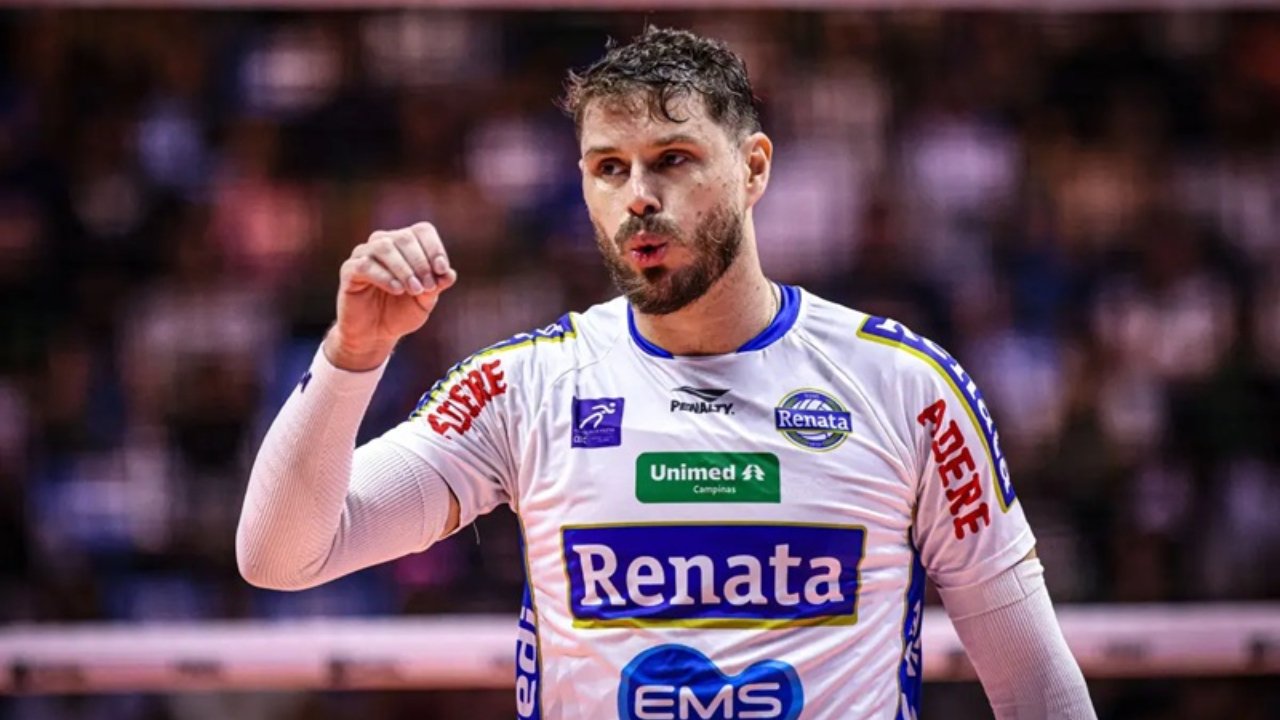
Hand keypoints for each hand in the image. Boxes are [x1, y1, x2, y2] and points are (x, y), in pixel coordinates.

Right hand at [324, 222, 457, 370]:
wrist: (375, 334)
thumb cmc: (401, 312)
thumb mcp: (425, 301)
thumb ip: (437, 285)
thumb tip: (449, 274)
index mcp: (405, 244)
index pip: (422, 231)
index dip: (434, 248)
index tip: (441, 270)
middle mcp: (384, 243)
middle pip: (405, 237)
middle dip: (421, 262)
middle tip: (428, 287)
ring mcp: (364, 254)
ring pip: (384, 247)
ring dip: (404, 268)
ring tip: (414, 290)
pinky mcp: (349, 270)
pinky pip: (365, 265)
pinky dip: (385, 276)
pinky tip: (396, 289)